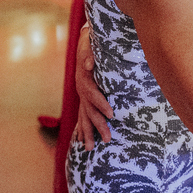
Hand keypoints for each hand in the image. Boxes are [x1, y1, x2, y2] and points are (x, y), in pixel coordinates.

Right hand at [72, 25, 112, 149]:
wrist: (85, 43)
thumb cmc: (91, 45)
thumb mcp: (90, 45)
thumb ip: (89, 54)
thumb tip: (89, 62)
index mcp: (84, 79)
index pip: (92, 94)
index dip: (101, 104)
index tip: (112, 114)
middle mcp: (81, 90)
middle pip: (89, 111)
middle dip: (98, 126)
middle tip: (109, 139)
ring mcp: (81, 96)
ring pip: (84, 117)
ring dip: (87, 133)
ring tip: (89, 149)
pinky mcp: (84, 99)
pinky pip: (82, 116)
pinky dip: (82, 128)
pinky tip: (82, 140)